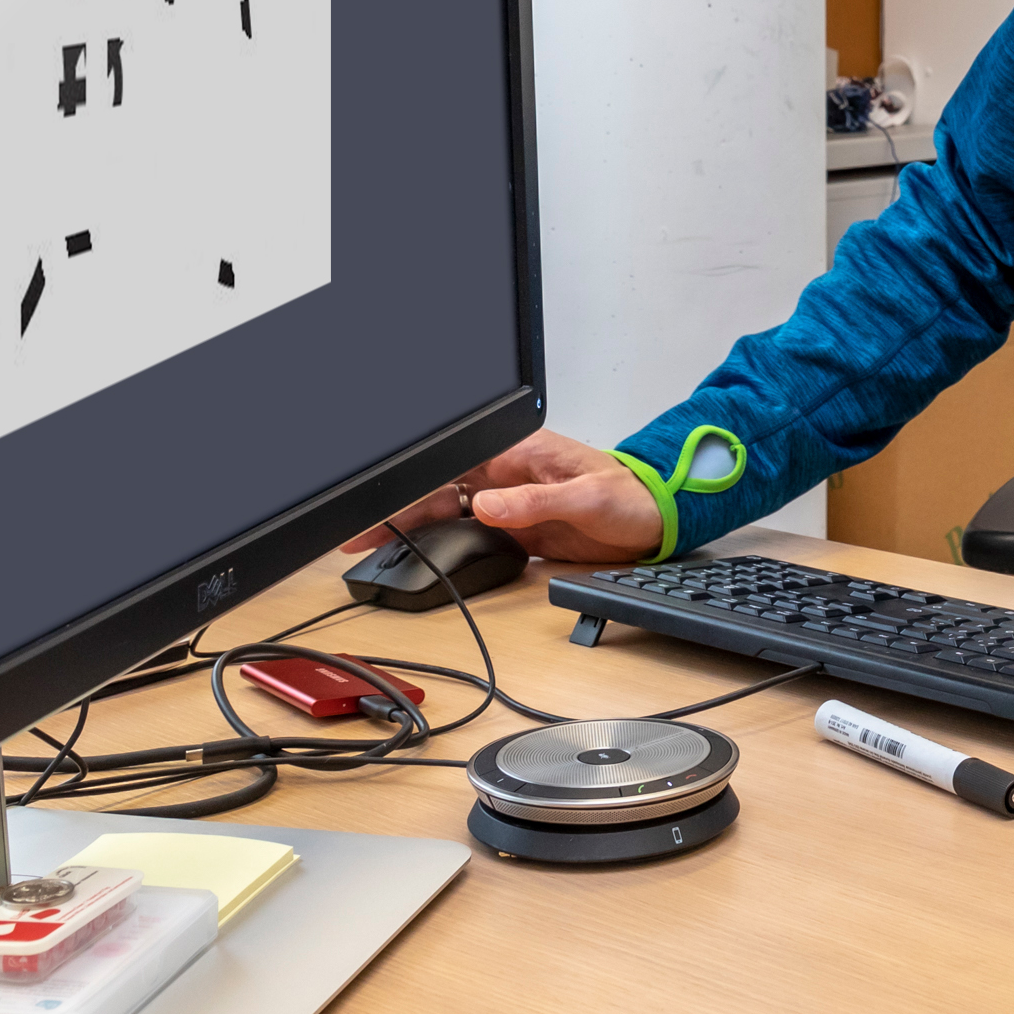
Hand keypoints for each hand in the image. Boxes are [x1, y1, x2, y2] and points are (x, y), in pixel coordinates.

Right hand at [339, 428, 663, 565]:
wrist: (656, 520)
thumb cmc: (630, 494)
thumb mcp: (585, 497)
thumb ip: (535, 502)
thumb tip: (486, 503)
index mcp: (517, 454)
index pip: (451, 465)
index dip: (413, 483)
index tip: (380, 502)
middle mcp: (506, 476)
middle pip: (437, 491)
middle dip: (395, 511)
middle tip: (357, 535)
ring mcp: (509, 503)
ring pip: (446, 515)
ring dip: (411, 530)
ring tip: (372, 547)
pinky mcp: (517, 530)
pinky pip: (470, 536)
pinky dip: (442, 547)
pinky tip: (417, 559)